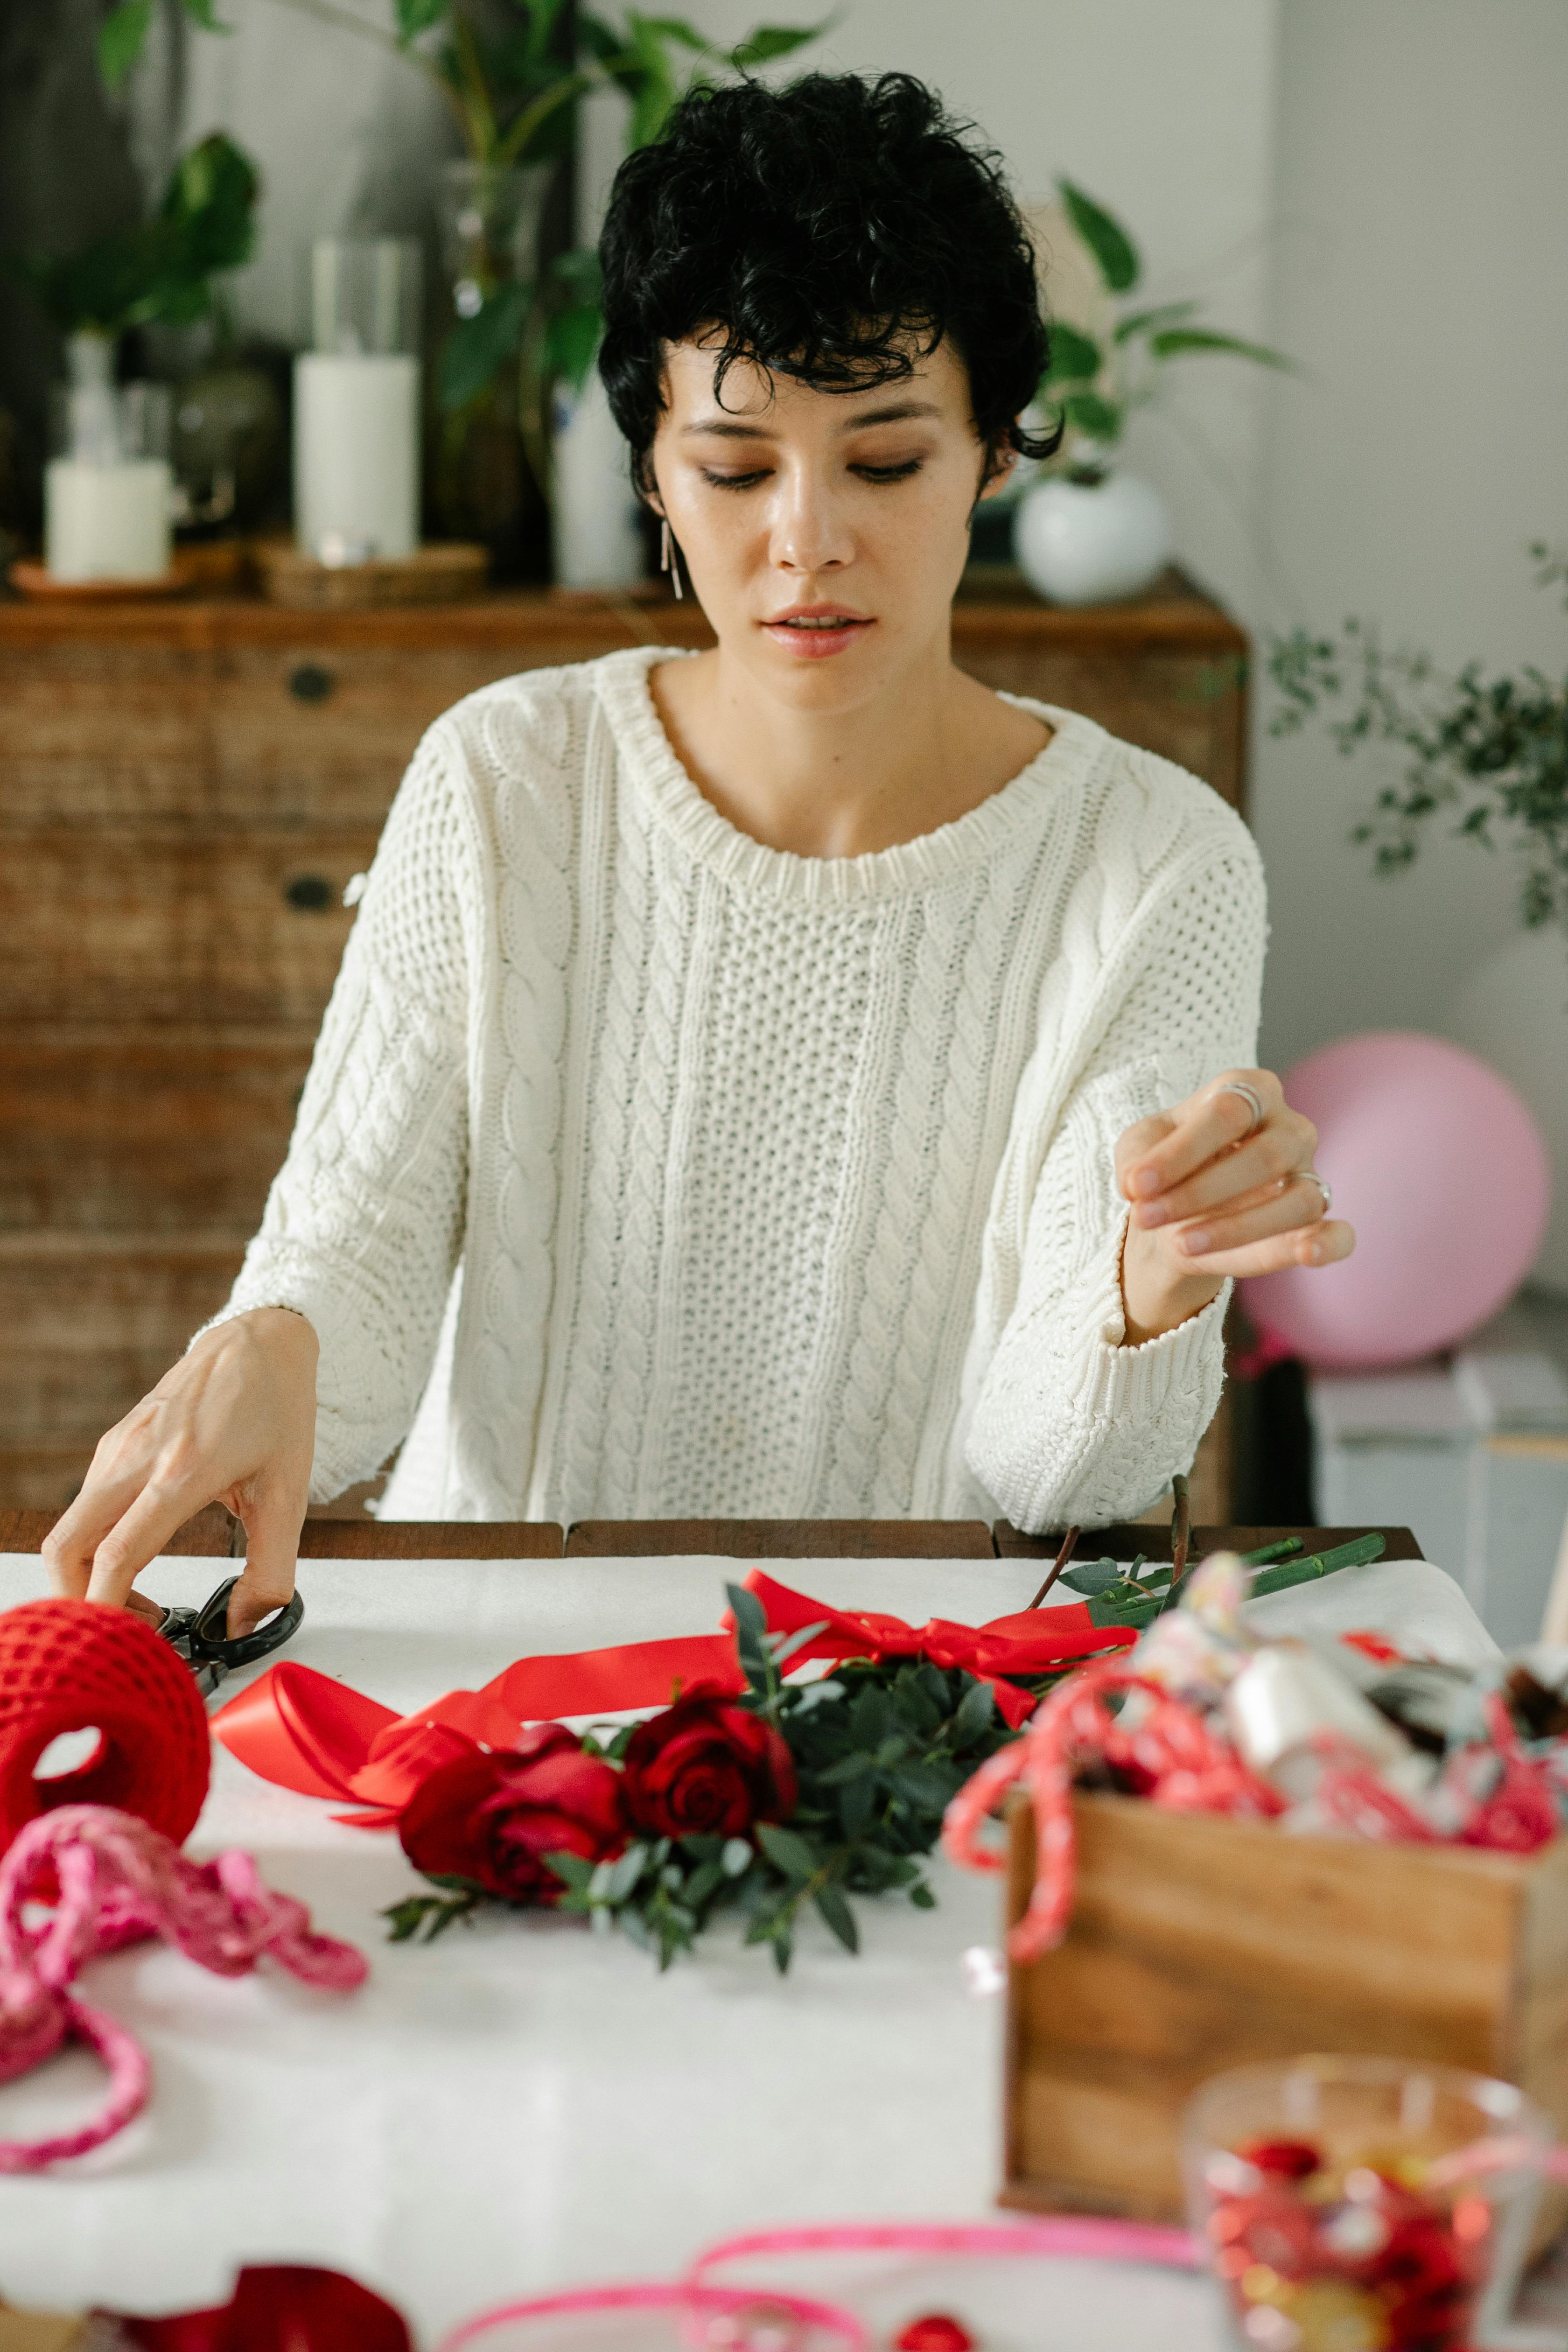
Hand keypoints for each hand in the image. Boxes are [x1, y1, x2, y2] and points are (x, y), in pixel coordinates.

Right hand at [42, 1308, 318, 1637]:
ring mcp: (117, 1448)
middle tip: (131, 1629)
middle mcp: (136, 1457)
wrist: (261, 1342)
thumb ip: (272, 1569)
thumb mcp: (289, 1494)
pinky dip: (95, 1548)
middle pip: (65, 1547)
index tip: (131, 1643)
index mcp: (181, 1472)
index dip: (109, 1609)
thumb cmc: (277, 1410)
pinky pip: (84, 1508)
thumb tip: (246, 1626)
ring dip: (90, 1577)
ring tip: (144, 1603)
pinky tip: (138, 1561)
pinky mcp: (112, 1445)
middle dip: (81, 1602)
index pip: (115, 1554)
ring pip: (69, 1529)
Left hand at [1115, 1068, 1354, 1345]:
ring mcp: (1308, 1174)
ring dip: (1238, 1228)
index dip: (1181, 1152)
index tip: (1136, 1186)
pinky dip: (1330, 1244)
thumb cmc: (1163, 1165)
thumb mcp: (1137, 1152)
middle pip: (1264, 1157)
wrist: (1174, 1211)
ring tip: (1182, 1245)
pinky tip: (1307, 1254)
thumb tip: (1139, 1185)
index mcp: (1249, 1090)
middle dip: (1199, 1192)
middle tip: (1146, 1217)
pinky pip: (1338, 1234)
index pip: (1227, 1113)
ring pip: (1297, 1201)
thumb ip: (1138, 1161)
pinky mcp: (1313, 1221)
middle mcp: (1289, 1127)